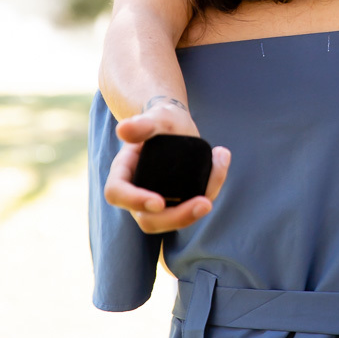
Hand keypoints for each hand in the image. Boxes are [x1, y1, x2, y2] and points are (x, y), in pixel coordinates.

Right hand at [104, 95, 230, 233]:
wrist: (176, 126)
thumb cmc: (162, 120)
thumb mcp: (156, 117)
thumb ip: (142, 123)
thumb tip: (123, 129)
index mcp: (123, 172)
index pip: (117, 193)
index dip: (135, 201)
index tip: (159, 202)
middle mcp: (136, 193)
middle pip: (148, 219)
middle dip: (177, 217)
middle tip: (205, 203)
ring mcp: (157, 202)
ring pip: (173, 220)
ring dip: (199, 207)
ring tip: (219, 166)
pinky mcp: (177, 203)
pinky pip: (191, 208)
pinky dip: (210, 189)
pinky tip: (221, 163)